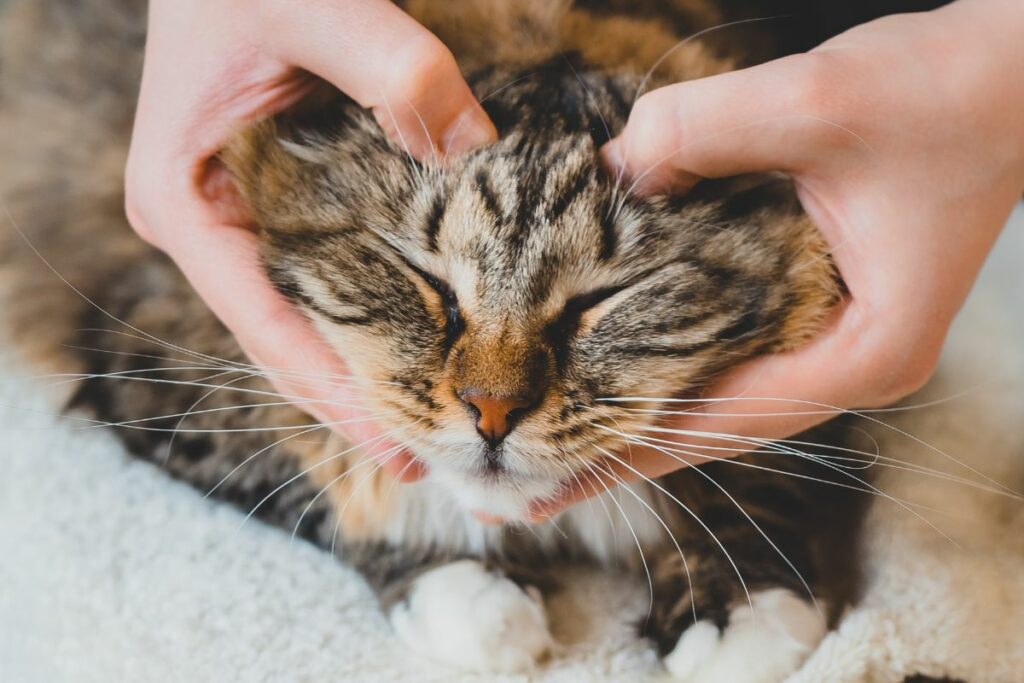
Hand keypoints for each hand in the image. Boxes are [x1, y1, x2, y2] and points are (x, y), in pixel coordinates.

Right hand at [125, 0, 495, 479]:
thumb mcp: (312, 3)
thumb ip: (394, 70)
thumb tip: (478, 147)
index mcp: (187, 203)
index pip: (268, 326)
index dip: (336, 389)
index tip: (397, 440)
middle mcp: (206, 226)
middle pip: (284, 339)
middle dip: (353, 398)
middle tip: (423, 455)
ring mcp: (236, 220)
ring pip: (302, 318)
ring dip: (360, 369)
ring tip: (422, 425)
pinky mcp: (271, 206)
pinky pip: (318, 281)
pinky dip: (365, 318)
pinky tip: (411, 349)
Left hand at [530, 0, 1023, 518]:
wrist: (1010, 80)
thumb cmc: (941, 94)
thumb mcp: (814, 101)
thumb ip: (700, 130)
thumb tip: (609, 171)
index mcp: (863, 352)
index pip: (720, 421)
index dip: (627, 449)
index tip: (551, 480)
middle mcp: (850, 364)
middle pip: (711, 431)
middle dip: (619, 456)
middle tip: (530, 492)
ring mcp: (836, 343)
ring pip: (717, 402)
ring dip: (637, 422)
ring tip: (555, 452)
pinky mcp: (820, 311)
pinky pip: (728, 361)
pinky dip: (667, 375)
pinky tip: (612, 384)